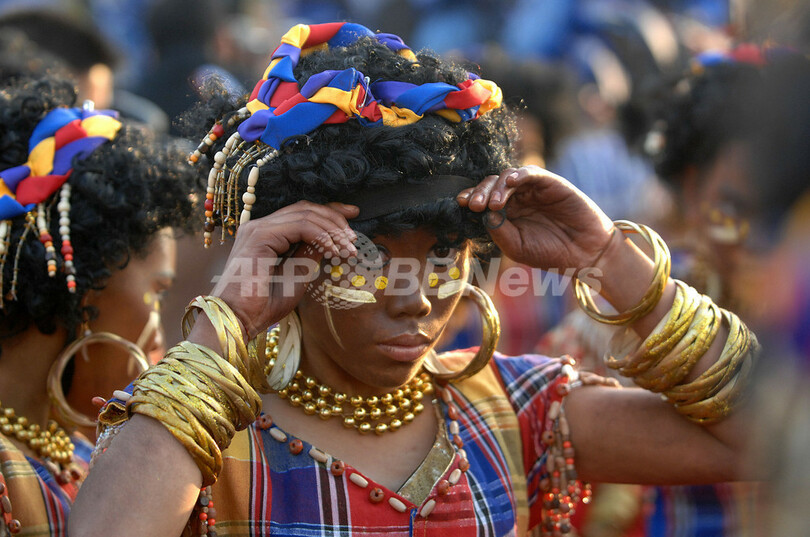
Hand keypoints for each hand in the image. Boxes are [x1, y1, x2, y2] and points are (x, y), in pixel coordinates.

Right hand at [210, 201, 357, 337]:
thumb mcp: (297, 274)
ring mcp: (258, 228)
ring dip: (332, 229)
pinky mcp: (260, 235)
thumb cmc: (263, 304)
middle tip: (354, 238)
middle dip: (335, 219)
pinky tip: (333, 249)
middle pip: (306, 208)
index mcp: (266, 234)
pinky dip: (321, 235)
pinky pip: (299, 226)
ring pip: (305, 214)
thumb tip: (331, 240)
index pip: (302, 212)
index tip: (354, 214)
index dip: (330, 211)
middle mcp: (260, 226)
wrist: (239, 319)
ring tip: (348, 247)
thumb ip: (310, 253)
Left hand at [457, 166, 613, 271]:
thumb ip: (498, 231)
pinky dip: (520, 175)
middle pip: (491, 185)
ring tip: (494, 204)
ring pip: (507, 177)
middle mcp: (517, 198)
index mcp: (505, 213)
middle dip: (479, 192)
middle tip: (473, 205)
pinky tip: (511, 183)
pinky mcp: (550, 183)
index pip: (482, 199)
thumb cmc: (550, 252)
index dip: (470, 198)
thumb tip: (482, 214)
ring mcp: (533, 189)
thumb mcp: (517, 247)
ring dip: (497, 188)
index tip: (461, 204)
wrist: (584, 254)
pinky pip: (531, 173)